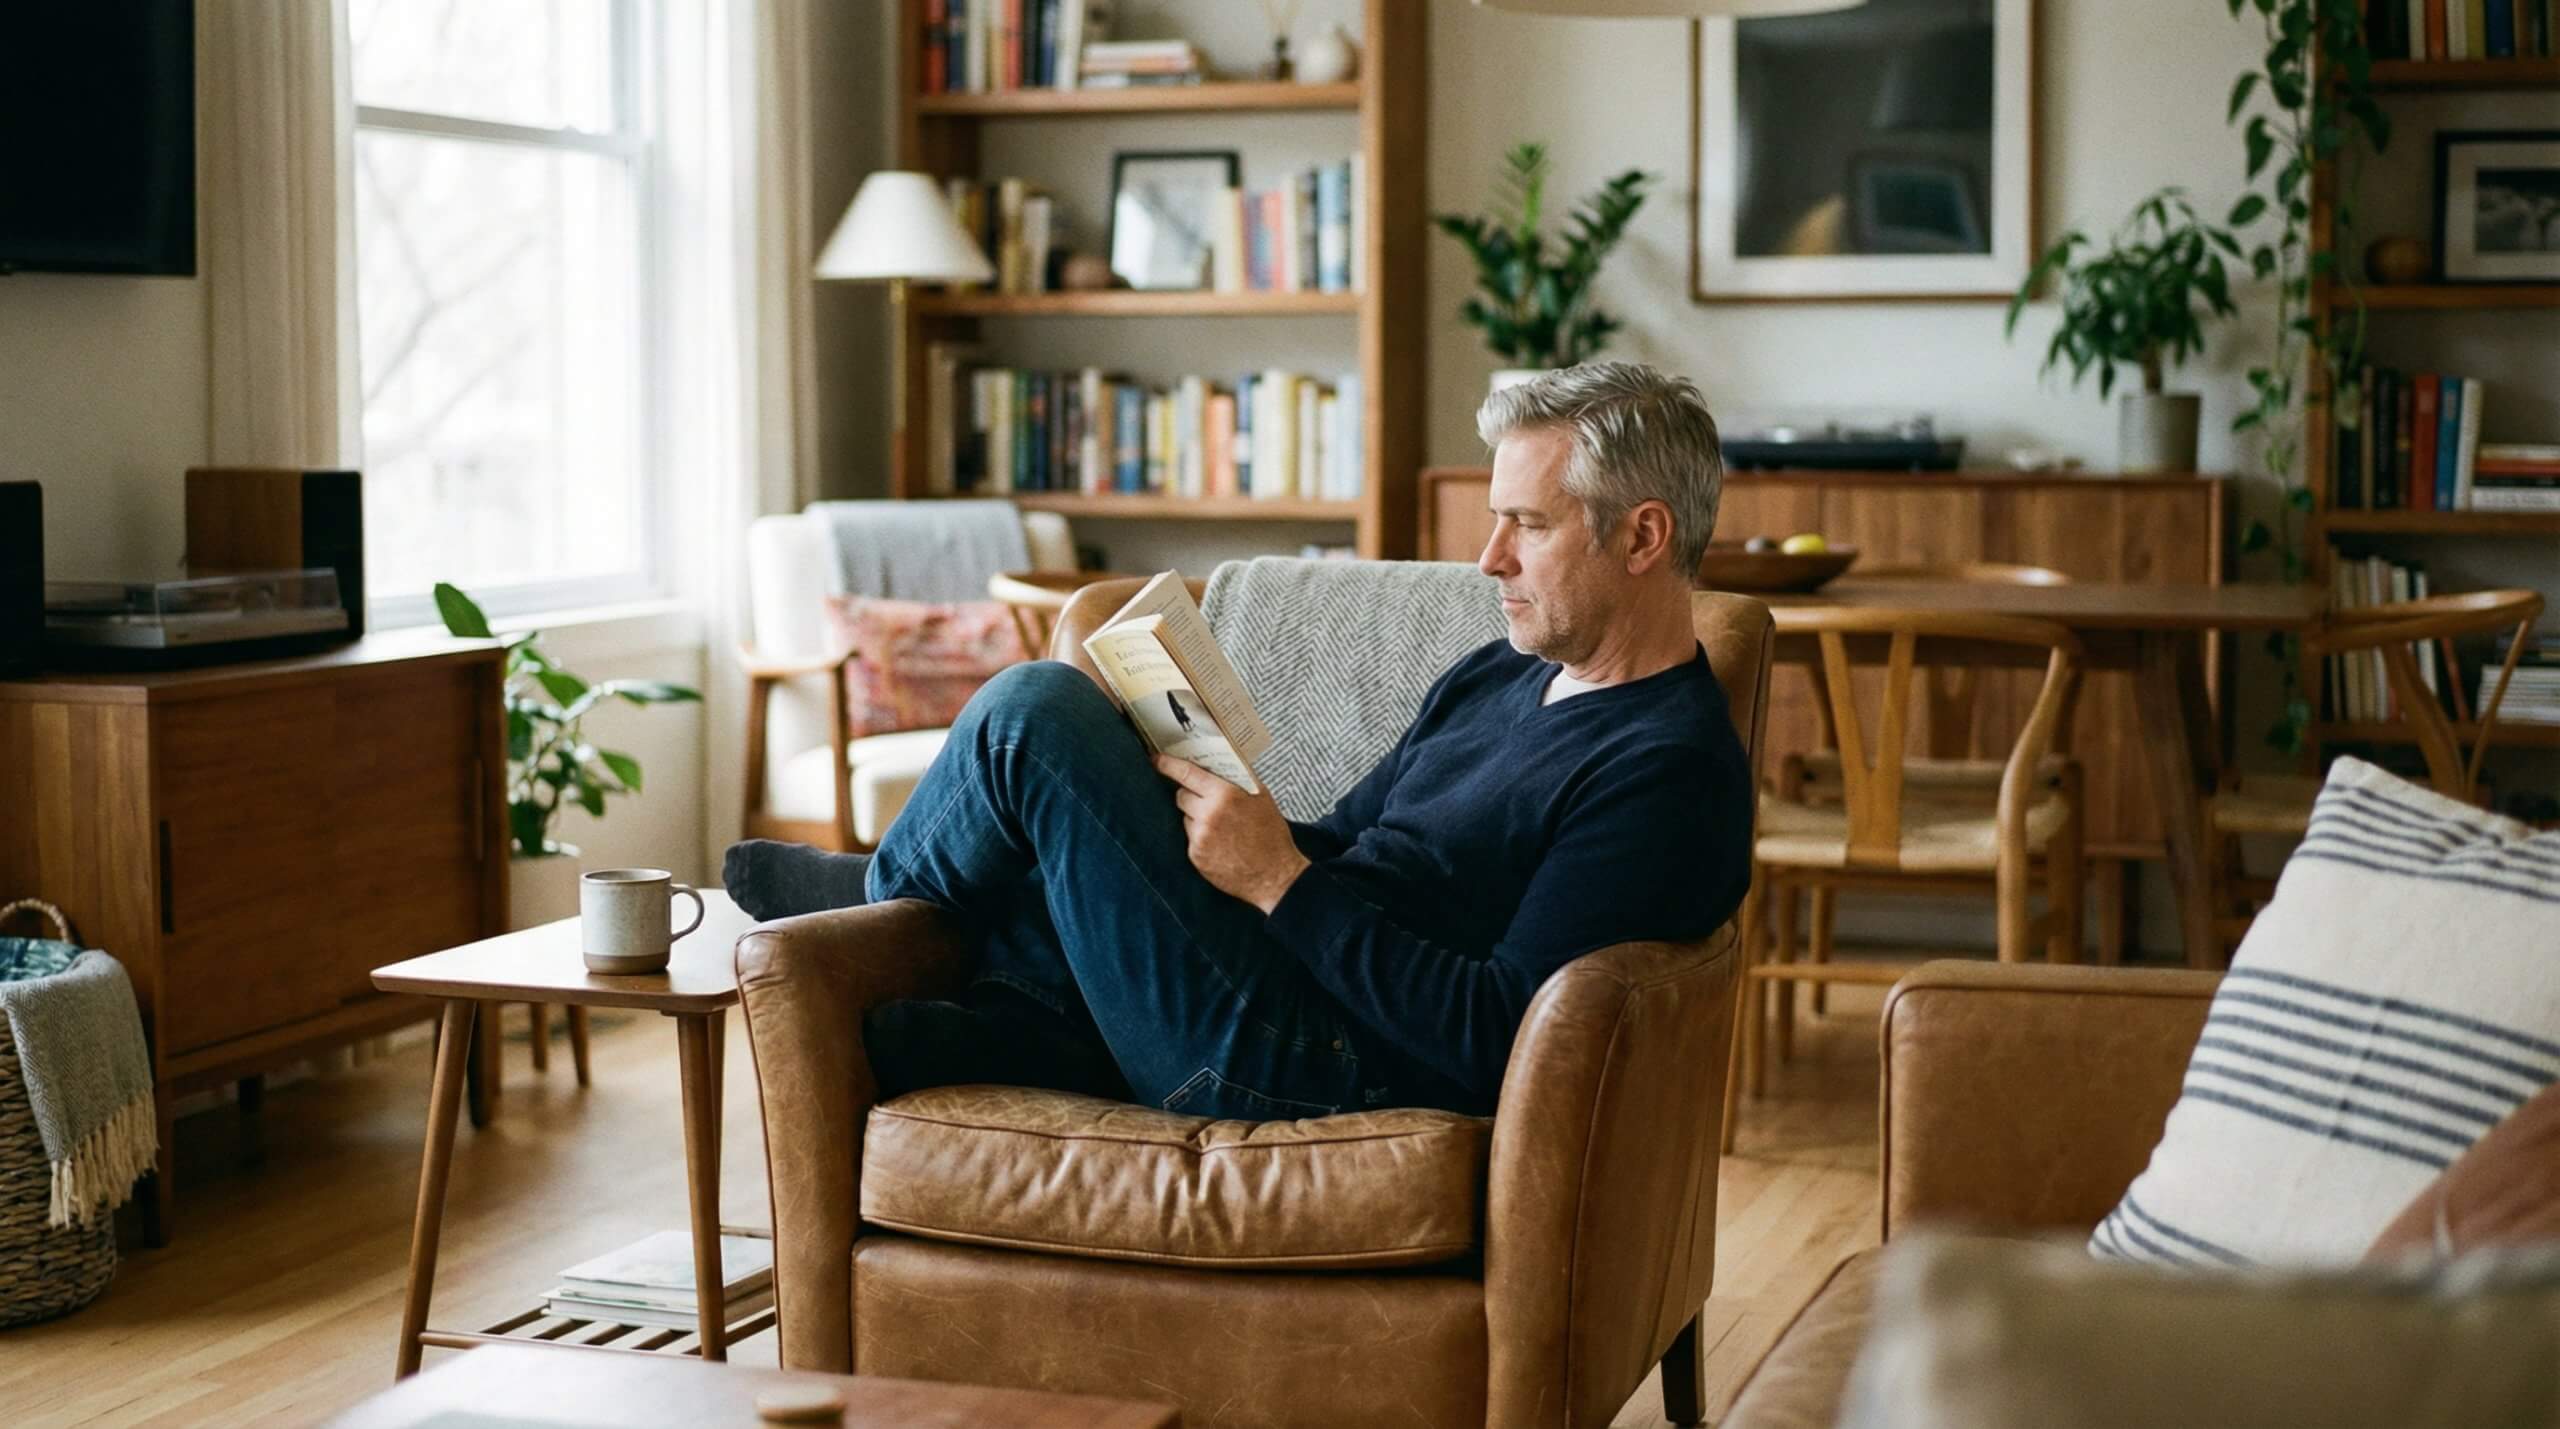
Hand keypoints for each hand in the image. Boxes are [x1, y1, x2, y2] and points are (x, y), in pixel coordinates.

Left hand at [1154, 754, 1309, 913]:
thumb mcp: (1261, 797)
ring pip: (1186, 818)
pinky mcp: (1195, 856)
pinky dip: (1201, 839)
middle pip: (1181, 796)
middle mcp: (1208, 815)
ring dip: (1197, 819)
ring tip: (1222, 829)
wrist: (1274, 875)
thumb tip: (1216, 763)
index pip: (1186, 773)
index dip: (1167, 765)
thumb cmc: (1270, 835)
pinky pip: (1191, 838)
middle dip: (1191, 796)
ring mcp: (1199, 837)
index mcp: (1224, 795)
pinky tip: (1220, 844)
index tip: (1157, 760)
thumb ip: (1237, 778)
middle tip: (1208, 802)